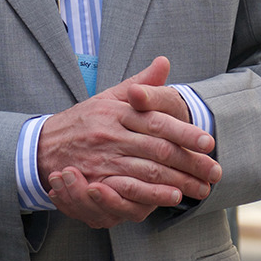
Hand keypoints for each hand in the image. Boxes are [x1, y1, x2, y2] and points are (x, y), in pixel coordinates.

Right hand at [40, 57, 220, 226]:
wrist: (45, 144)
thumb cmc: (85, 119)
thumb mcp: (110, 96)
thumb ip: (140, 84)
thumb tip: (164, 62)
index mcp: (118, 111)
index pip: (157, 121)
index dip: (184, 132)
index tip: (208, 141)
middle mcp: (111, 133)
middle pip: (158, 149)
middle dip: (190, 162)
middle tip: (215, 170)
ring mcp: (103, 159)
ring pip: (148, 172)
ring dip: (179, 182)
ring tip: (202, 188)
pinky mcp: (96, 181)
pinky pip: (129, 190)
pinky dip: (152, 195)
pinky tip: (172, 197)